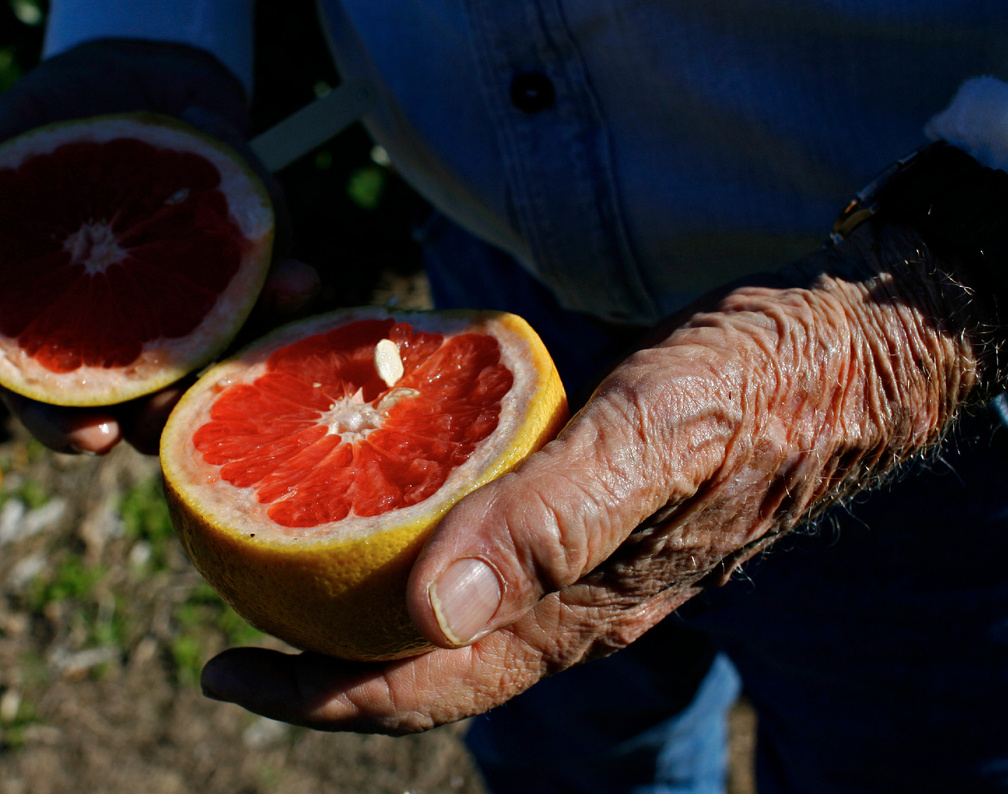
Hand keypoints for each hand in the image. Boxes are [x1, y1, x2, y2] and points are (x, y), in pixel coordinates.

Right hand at [0, 38, 317, 454]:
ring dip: (241, 368)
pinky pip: (275, 301)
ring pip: (221, 369)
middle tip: (177, 409)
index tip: (93, 439)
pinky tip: (302, 279)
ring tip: (252, 352)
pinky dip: (290, 294)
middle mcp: (134, 338)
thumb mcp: (6, 142)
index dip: (65, 430)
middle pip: (146, 410)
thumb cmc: (60, 126)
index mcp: (63, 331)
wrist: (145, 85)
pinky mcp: (254, 277)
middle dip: (165, 419)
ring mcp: (199, 313)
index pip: (53, 404)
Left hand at [198, 223, 985, 733]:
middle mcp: (563, 598)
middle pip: (419, 651)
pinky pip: (470, 528)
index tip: (223, 670)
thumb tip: (429, 612)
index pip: (429, 683)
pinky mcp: (571, 497)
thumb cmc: (750, 394)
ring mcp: (568, 551)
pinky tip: (366, 481)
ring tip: (268, 546)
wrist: (830, 356)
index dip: (323, 696)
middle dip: (317, 648)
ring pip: (440, 593)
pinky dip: (404, 518)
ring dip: (352, 582)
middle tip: (223, 609)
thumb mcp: (652, 444)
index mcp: (577, 613)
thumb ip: (550, 524)